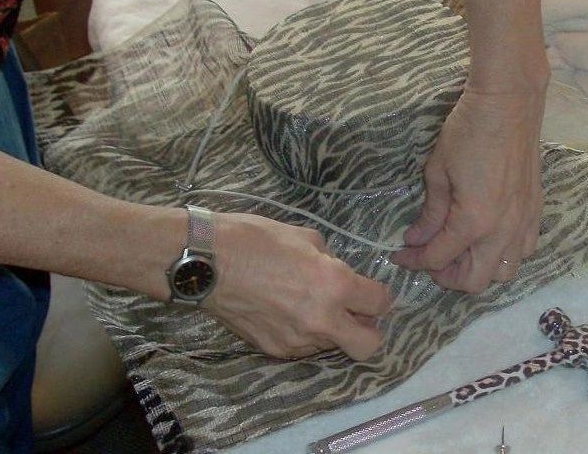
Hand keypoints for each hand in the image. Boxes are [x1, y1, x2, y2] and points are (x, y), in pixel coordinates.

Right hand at [202, 213, 390, 360]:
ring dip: (333, 329)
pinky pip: (305, 347)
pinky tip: (287, 312)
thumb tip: (337, 272)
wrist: (207, 263)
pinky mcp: (276, 350)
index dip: (380, 296)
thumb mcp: (306, 237)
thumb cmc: (257, 239)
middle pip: (369, 345)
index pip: (380, 303)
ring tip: (310, 305)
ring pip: (334, 345)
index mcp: (335, 285)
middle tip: (356, 314)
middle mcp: (322, 320)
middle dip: (369, 330)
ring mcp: (298, 340)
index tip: (372, 292)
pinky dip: (305, 333)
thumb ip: (330, 261)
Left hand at [392, 88, 543, 292]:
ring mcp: (524, 224)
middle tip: (428, 258)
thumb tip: (417, 239)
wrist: (509, 104)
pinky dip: (503, 255)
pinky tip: (487, 238)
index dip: (415, 260)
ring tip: (459, 250)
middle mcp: (503, 232)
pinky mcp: (536, 212)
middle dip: (446, 276)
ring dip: (478, 269)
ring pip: (504, 273)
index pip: (439, 258)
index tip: (400, 253)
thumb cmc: (467, 132)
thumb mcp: (437, 171)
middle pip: (474, 281)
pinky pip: (524, 252)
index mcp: (474, 222)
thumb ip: (430, 213)